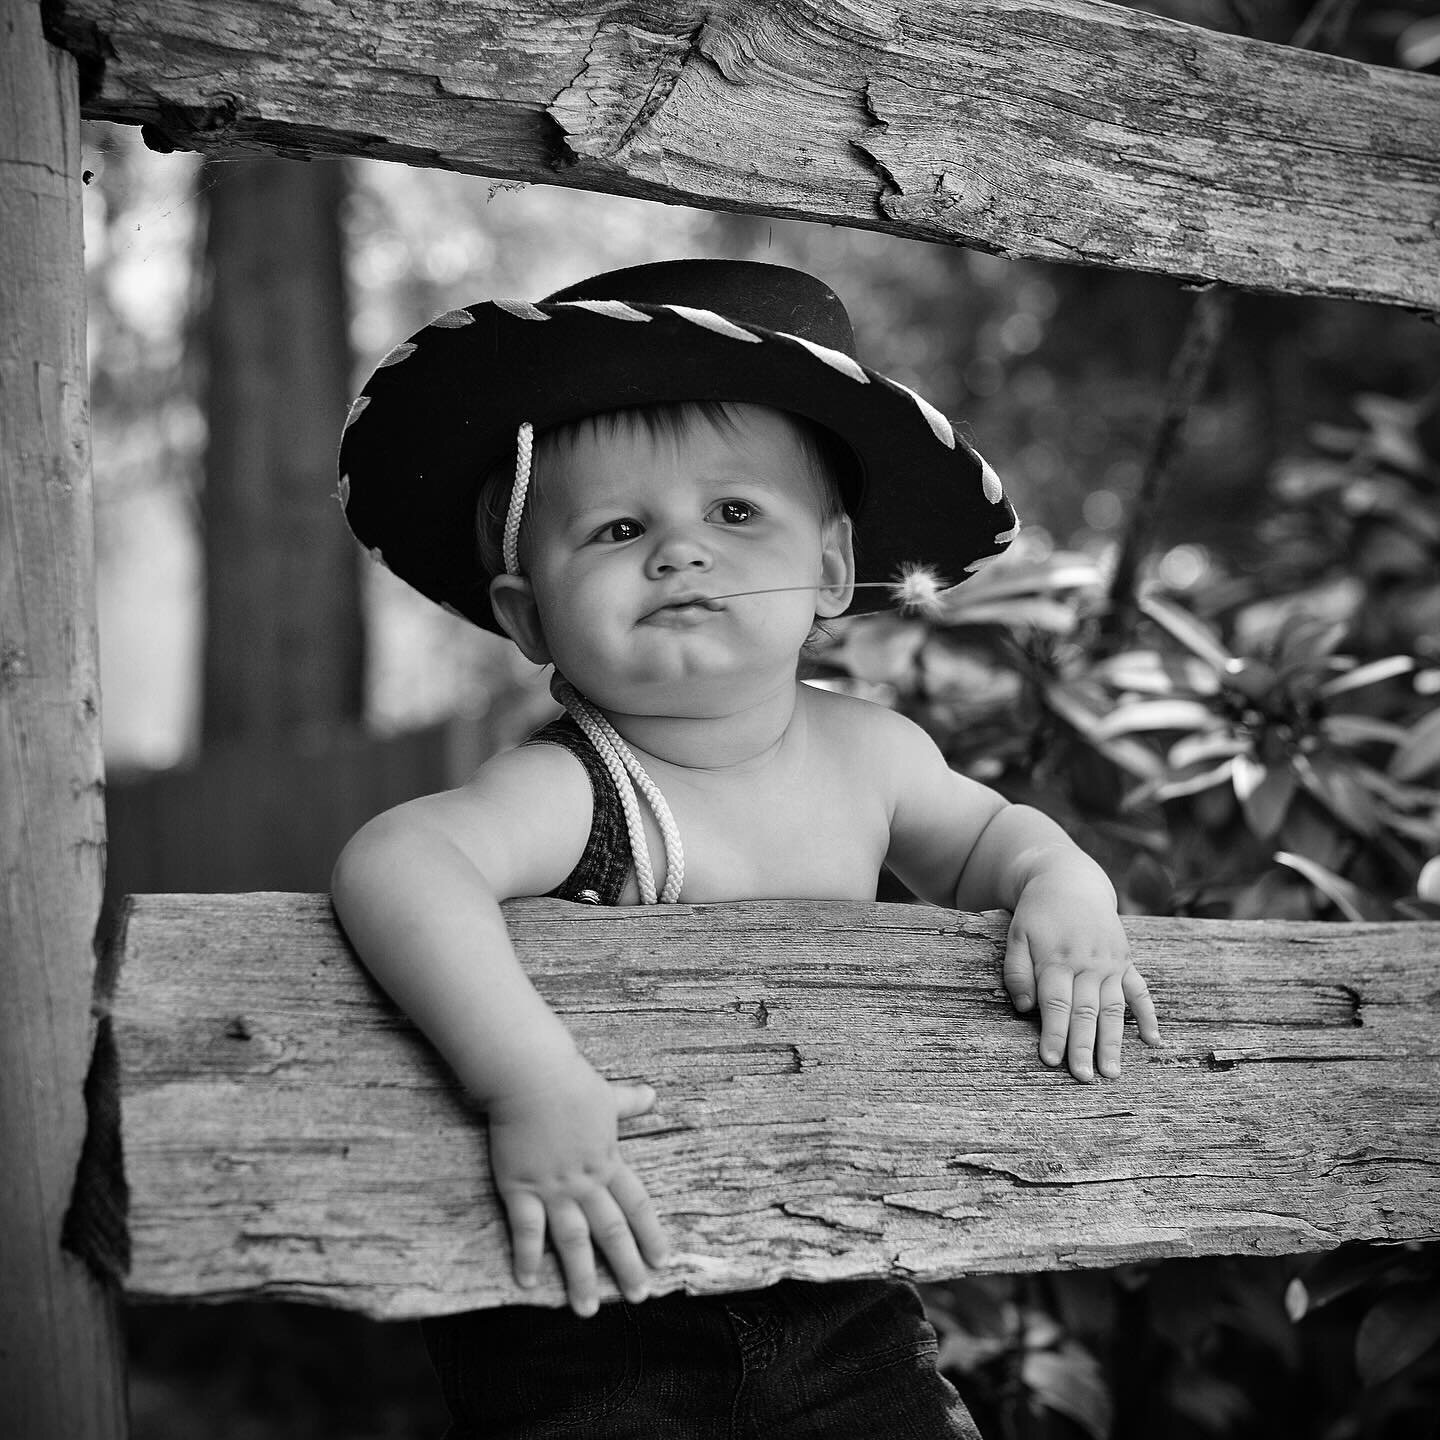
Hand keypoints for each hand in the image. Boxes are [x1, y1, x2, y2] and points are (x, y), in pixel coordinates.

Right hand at [487, 1056, 669, 1315]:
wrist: (530, 1076)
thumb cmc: (569, 1082)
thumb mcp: (606, 1096)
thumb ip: (629, 1102)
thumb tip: (651, 1094)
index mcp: (607, 1160)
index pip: (636, 1204)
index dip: (650, 1233)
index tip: (662, 1261)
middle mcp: (584, 1181)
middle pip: (611, 1230)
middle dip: (626, 1266)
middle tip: (639, 1297)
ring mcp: (552, 1188)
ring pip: (572, 1241)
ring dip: (580, 1277)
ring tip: (587, 1310)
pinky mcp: (520, 1187)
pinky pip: (526, 1230)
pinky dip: (527, 1257)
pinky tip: (529, 1283)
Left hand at [1002, 871, 1159, 1081]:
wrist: (1070, 881)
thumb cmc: (1037, 914)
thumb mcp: (1017, 935)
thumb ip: (1017, 971)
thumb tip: (1026, 1008)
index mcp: (1056, 959)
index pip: (1056, 1004)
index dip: (1054, 1033)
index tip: (1051, 1061)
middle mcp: (1087, 964)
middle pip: (1086, 1012)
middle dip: (1084, 1047)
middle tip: (1084, 1079)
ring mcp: (1110, 964)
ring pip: (1114, 1009)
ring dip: (1114, 1042)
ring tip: (1113, 1073)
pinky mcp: (1126, 961)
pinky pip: (1141, 991)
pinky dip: (1148, 1015)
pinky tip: (1153, 1041)